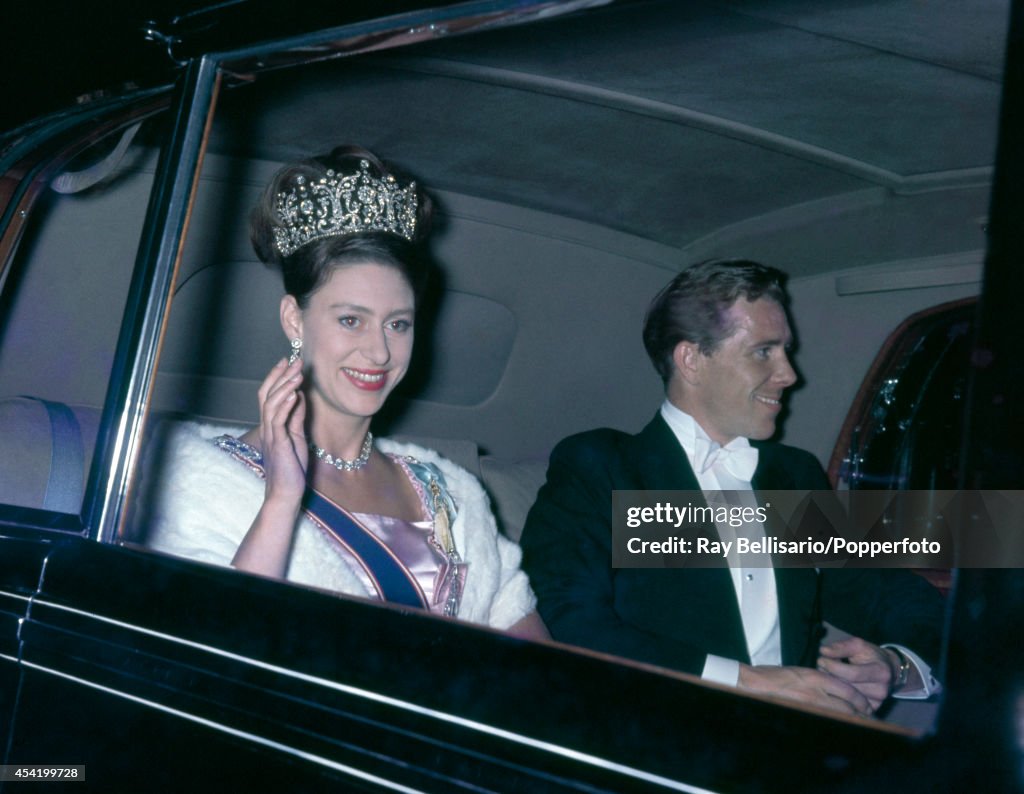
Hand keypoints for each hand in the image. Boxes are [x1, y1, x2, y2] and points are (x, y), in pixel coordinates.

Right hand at [257, 357, 307, 502]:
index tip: (288, 361)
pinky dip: (286, 405)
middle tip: (294, 359)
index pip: (269, 395)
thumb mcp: (297, 437)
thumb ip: (297, 417)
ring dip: (285, 386)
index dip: (277, 377)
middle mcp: (267, 427)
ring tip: (297, 372)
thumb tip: (299, 395)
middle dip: (281, 375)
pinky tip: (295, 394)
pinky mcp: (278, 444)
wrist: (286, 493)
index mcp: (271, 425)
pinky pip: (279, 421)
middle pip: (267, 394)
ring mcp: (271, 435)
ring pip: (272, 404)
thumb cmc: (292, 468)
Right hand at [738, 663, 872, 715]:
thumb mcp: (803, 672)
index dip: (861, 701)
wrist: (756, 684)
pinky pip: (826, 720)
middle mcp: (817, 691)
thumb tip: (839, 693)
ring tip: (859, 725)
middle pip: (848, 706)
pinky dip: (836, 723)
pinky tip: (840, 725)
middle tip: (868, 718)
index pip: (848, 691)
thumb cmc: (777, 676)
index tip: (866, 706)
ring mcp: (810, 704)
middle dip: (861, 714)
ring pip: (840, 716)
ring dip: (852, 721)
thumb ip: (822, 680)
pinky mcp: (804, 713)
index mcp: (817, 677)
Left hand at [817, 636, 897, 712]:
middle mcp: (881, 690)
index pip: (853, 674)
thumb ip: (841, 647)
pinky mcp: (870, 710)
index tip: (821, 659)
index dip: (833, 666)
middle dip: (830, 675)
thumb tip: (823, 651)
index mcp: (881, 672)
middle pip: (848, 687)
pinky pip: (848, 704)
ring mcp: (876, 702)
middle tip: (821, 666)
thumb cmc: (870, 656)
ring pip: (845, 697)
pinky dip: (838, 694)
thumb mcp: (858, 645)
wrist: (888, 671)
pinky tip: (834, 684)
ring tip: (827, 673)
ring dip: (832, 685)